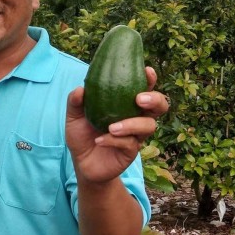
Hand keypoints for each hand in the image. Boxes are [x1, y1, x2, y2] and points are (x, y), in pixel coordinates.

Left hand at [66, 67, 168, 184]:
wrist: (82, 163)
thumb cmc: (82, 134)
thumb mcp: (74, 117)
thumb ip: (75, 102)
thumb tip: (81, 89)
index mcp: (126, 104)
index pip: (144, 88)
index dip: (150, 80)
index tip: (147, 71)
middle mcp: (136, 118)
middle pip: (160, 106)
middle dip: (155, 100)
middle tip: (139, 99)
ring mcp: (136, 136)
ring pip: (148, 126)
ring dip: (131, 124)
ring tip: (111, 127)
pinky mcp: (131, 152)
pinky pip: (129, 144)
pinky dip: (114, 141)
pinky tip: (100, 140)